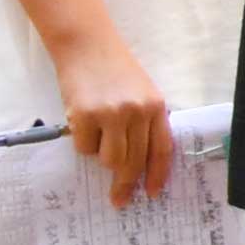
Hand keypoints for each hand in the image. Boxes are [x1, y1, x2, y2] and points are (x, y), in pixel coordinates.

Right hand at [48, 21, 176, 207]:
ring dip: (102, 159)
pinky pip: (84, 148)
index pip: (161, 149)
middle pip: (134, 161)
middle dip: (126, 185)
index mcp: (156, 106)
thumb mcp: (141, 93)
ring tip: (97, 139)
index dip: (158, 175)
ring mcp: (111, 114)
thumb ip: (143, 122)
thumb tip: (137, 164)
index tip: (153, 193)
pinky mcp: (85, 116)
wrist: (87, 45)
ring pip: (110, 160)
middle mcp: (137, 112)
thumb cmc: (114, 70)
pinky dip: (83, 144)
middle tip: (119, 200)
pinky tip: (82, 125)